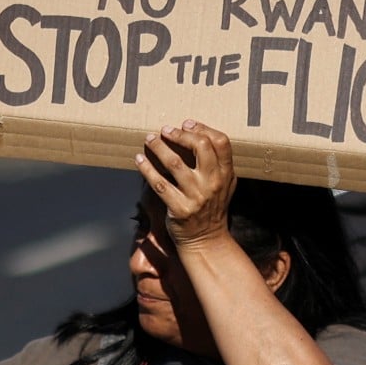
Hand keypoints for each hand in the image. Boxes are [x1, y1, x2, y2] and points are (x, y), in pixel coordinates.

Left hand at [135, 119, 236, 251]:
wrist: (206, 240)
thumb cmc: (212, 207)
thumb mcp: (225, 184)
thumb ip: (218, 163)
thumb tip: (196, 134)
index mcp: (226, 174)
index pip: (220, 142)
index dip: (202, 129)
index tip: (186, 123)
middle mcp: (213, 183)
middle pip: (201, 147)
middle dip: (181, 134)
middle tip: (166, 130)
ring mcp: (196, 196)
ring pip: (175, 163)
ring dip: (159, 147)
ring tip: (149, 138)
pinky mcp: (179, 208)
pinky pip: (159, 184)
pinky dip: (147, 169)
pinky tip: (139, 160)